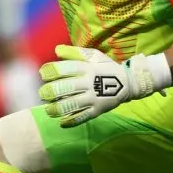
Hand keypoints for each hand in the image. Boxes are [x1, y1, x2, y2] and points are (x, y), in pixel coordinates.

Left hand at [39, 45, 163, 126]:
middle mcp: (89, 83)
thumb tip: (56, 50)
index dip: (50, 71)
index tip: (43, 74)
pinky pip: (83, 117)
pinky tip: (61, 122)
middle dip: (50, 91)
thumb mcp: (93, 56)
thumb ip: (75, 53)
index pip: (65, 68)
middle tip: (43, 93)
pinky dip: (71, 121)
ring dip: (57, 108)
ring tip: (48, 110)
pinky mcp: (98, 110)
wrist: (129, 82)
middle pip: (65, 87)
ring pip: (72, 105)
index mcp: (87, 68)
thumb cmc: (106, 67)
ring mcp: (94, 98)